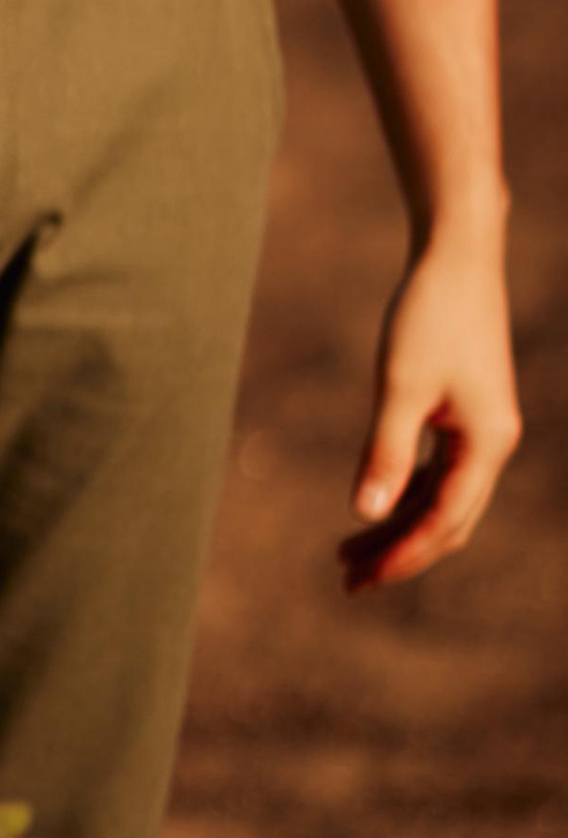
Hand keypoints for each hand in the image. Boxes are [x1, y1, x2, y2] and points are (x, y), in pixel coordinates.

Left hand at [338, 227, 520, 591]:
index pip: (443, 522)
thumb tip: (365, 513)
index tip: (359, 581)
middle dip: (400, 553)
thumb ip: (384, 451)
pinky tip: (376, 500)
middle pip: (447, 521)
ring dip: (399, 525)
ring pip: (442, 497)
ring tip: (347, 551)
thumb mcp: (399, 385)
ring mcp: (482, 429)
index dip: (402, 556)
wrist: (457, 256)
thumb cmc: (428, 314)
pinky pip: (440, 471)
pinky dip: (407, 491)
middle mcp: (491, 445)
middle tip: (346, 580)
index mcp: (485, 445)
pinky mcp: (467, 412)